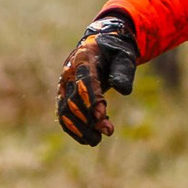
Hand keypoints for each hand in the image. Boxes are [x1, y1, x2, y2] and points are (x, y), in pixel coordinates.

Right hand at [57, 13, 139, 145]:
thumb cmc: (114, 52)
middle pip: (73, 99)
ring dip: (80, 128)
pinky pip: (64, 116)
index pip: (84, 81)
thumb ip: (123, 71)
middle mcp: (69, 73)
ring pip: (65, 111)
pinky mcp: (64, 97)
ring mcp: (64, 85)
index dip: (92, 99)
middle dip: (89, 118)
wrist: (100, 48)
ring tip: (97, 140)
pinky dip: (74, 130)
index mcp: (83, 59)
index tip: (102, 116)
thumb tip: (123, 91)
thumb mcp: (124, 56)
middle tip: (108, 131)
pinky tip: (89, 138)